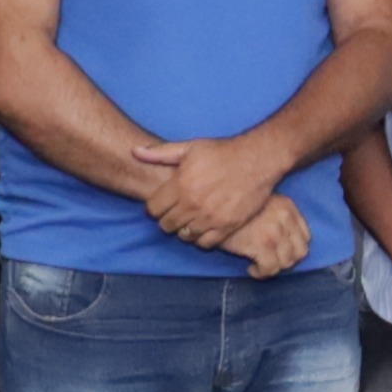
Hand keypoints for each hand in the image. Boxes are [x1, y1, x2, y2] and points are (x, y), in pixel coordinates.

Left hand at [132, 132, 289, 247]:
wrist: (258, 159)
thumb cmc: (224, 152)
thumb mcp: (190, 147)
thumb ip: (160, 153)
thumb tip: (134, 151)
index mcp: (181, 184)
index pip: (153, 209)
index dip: (155, 207)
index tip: (162, 204)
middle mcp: (193, 204)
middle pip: (166, 225)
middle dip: (167, 219)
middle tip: (176, 212)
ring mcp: (210, 217)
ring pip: (184, 236)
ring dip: (184, 229)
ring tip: (191, 219)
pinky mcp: (227, 226)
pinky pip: (205, 243)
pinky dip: (201, 239)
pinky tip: (204, 228)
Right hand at [227, 194, 313, 279]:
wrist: (212, 207)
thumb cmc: (233, 207)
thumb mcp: (261, 202)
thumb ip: (277, 215)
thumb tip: (284, 239)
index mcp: (288, 206)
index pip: (305, 236)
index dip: (293, 249)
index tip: (280, 252)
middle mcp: (285, 218)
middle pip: (300, 252)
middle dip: (286, 261)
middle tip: (270, 261)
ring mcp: (275, 232)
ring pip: (287, 263)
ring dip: (273, 268)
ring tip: (259, 265)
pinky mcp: (262, 245)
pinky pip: (271, 269)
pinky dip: (262, 273)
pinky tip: (251, 269)